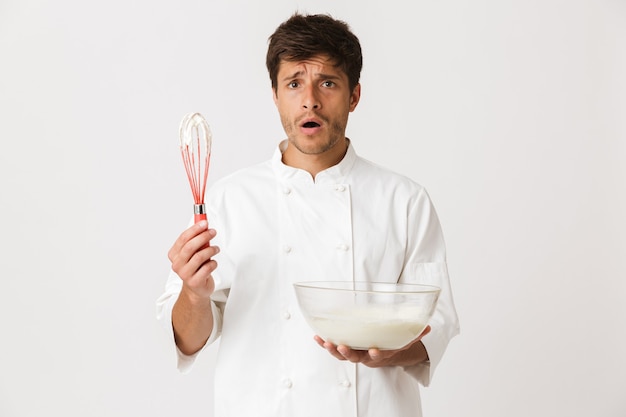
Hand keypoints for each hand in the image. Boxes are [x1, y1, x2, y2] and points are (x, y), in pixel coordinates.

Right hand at [168, 220, 219, 301]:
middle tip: (212, 232)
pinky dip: (213, 263)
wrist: (196, 288)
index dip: (194, 229)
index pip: (183, 238)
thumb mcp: (193, 252)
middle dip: (203, 236)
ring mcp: (185, 274)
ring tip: (216, 249)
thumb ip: (196, 240)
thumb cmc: (195, 267)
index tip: (204, 222)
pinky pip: (207, 268)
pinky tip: (213, 262)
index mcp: (174, 255)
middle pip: (190, 246)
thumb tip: (203, 224)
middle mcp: (177, 264)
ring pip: (199, 256)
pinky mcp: (195, 282)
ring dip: (211, 250)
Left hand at [314, 325, 430, 367]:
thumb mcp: (406, 339)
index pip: (380, 356)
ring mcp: (355, 354)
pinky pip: (334, 348)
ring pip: (343, 355)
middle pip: (356, 358)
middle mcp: (367, 356)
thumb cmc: (393, 343)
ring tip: (325, 341)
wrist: (384, 353)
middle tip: (342, 346)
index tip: (374, 351)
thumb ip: (417, 333)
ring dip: (333, 349)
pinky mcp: (345, 350)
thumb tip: (428, 326)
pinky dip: (324, 343)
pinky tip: (317, 337)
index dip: (376, 355)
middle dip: (348, 353)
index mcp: (381, 353)